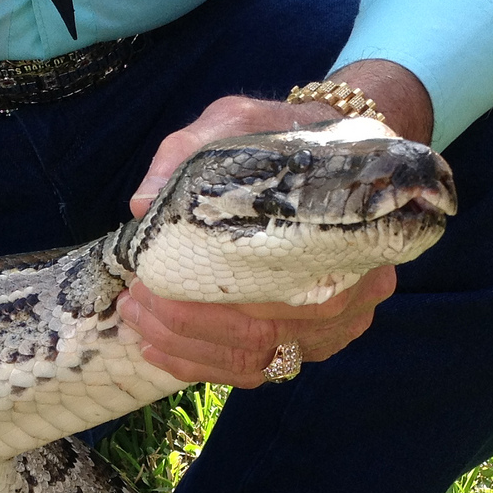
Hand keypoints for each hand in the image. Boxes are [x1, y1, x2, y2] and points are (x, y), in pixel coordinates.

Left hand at [120, 93, 399, 387]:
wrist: (330, 157)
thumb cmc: (280, 139)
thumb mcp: (236, 123)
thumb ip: (187, 155)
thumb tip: (142, 204)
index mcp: (346, 233)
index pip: (276, 283)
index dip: (206, 292)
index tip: (151, 276)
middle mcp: (356, 290)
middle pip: (265, 331)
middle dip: (186, 323)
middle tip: (135, 299)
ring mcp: (339, 325)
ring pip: (258, 359)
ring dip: (188, 349)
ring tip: (139, 322)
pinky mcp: (317, 343)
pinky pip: (259, 370)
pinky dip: (204, 365)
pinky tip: (160, 348)